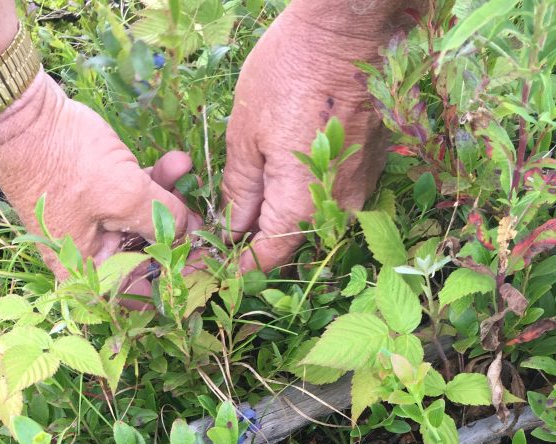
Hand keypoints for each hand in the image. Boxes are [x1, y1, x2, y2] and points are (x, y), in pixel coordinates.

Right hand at [0, 71, 200, 277]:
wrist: (20, 117)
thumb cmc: (65, 164)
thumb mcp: (125, 195)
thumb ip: (165, 219)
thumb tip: (193, 232)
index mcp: (88, 271)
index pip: (137, 295)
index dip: (174, 283)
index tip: (204, 265)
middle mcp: (90, 255)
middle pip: (146, 257)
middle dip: (178, 233)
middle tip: (207, 216)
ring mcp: (94, 224)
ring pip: (144, 222)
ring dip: (170, 197)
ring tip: (186, 168)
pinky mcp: (97, 196)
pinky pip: (133, 198)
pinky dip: (153, 182)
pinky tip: (175, 161)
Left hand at [221, 3, 400, 272]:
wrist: (349, 29)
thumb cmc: (290, 74)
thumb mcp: (244, 134)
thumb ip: (240, 191)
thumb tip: (234, 229)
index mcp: (301, 207)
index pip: (270, 257)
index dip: (242, 265)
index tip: (220, 264)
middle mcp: (337, 207)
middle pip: (293, 238)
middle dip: (261, 238)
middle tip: (229, 228)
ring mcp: (361, 186)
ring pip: (314, 215)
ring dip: (286, 212)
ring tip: (255, 194)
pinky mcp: (372, 163)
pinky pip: (334, 190)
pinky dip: (310, 188)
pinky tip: (288, 166)